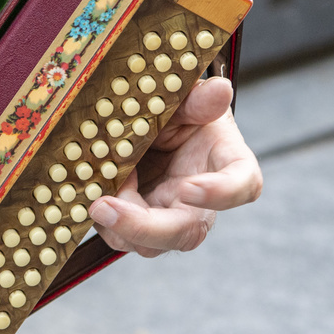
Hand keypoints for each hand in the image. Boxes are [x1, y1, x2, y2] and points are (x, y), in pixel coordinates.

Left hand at [87, 76, 260, 256]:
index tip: (188, 188)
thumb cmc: (176, 111)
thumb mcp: (184, 100)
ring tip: (95, 189)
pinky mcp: (136, 222)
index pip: (242, 186)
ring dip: (115, 223)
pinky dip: (101, 218)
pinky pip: (119, 235)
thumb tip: (219, 90)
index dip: (221, 194)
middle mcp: (199, 201)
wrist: (147, 122)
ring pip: (149, 244)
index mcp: (225, 165)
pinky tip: (90, 191)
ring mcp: (166, 216)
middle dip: (144, 227)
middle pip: (186, 233)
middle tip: (105, 207)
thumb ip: (198, 99)